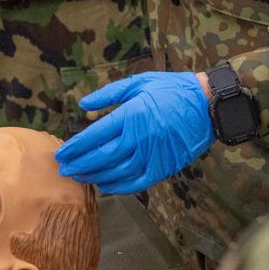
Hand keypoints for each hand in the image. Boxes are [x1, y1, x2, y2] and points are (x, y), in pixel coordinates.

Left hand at [55, 71, 212, 194]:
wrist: (207, 105)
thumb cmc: (171, 89)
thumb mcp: (139, 82)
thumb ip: (109, 94)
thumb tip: (83, 104)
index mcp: (132, 114)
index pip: (96, 136)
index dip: (76, 147)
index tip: (61, 153)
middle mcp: (140, 138)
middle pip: (102, 157)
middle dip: (79, 164)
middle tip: (63, 170)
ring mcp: (153, 155)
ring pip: (117, 172)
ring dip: (95, 176)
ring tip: (79, 176)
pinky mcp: (164, 167)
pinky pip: (137, 182)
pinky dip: (119, 186)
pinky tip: (105, 185)